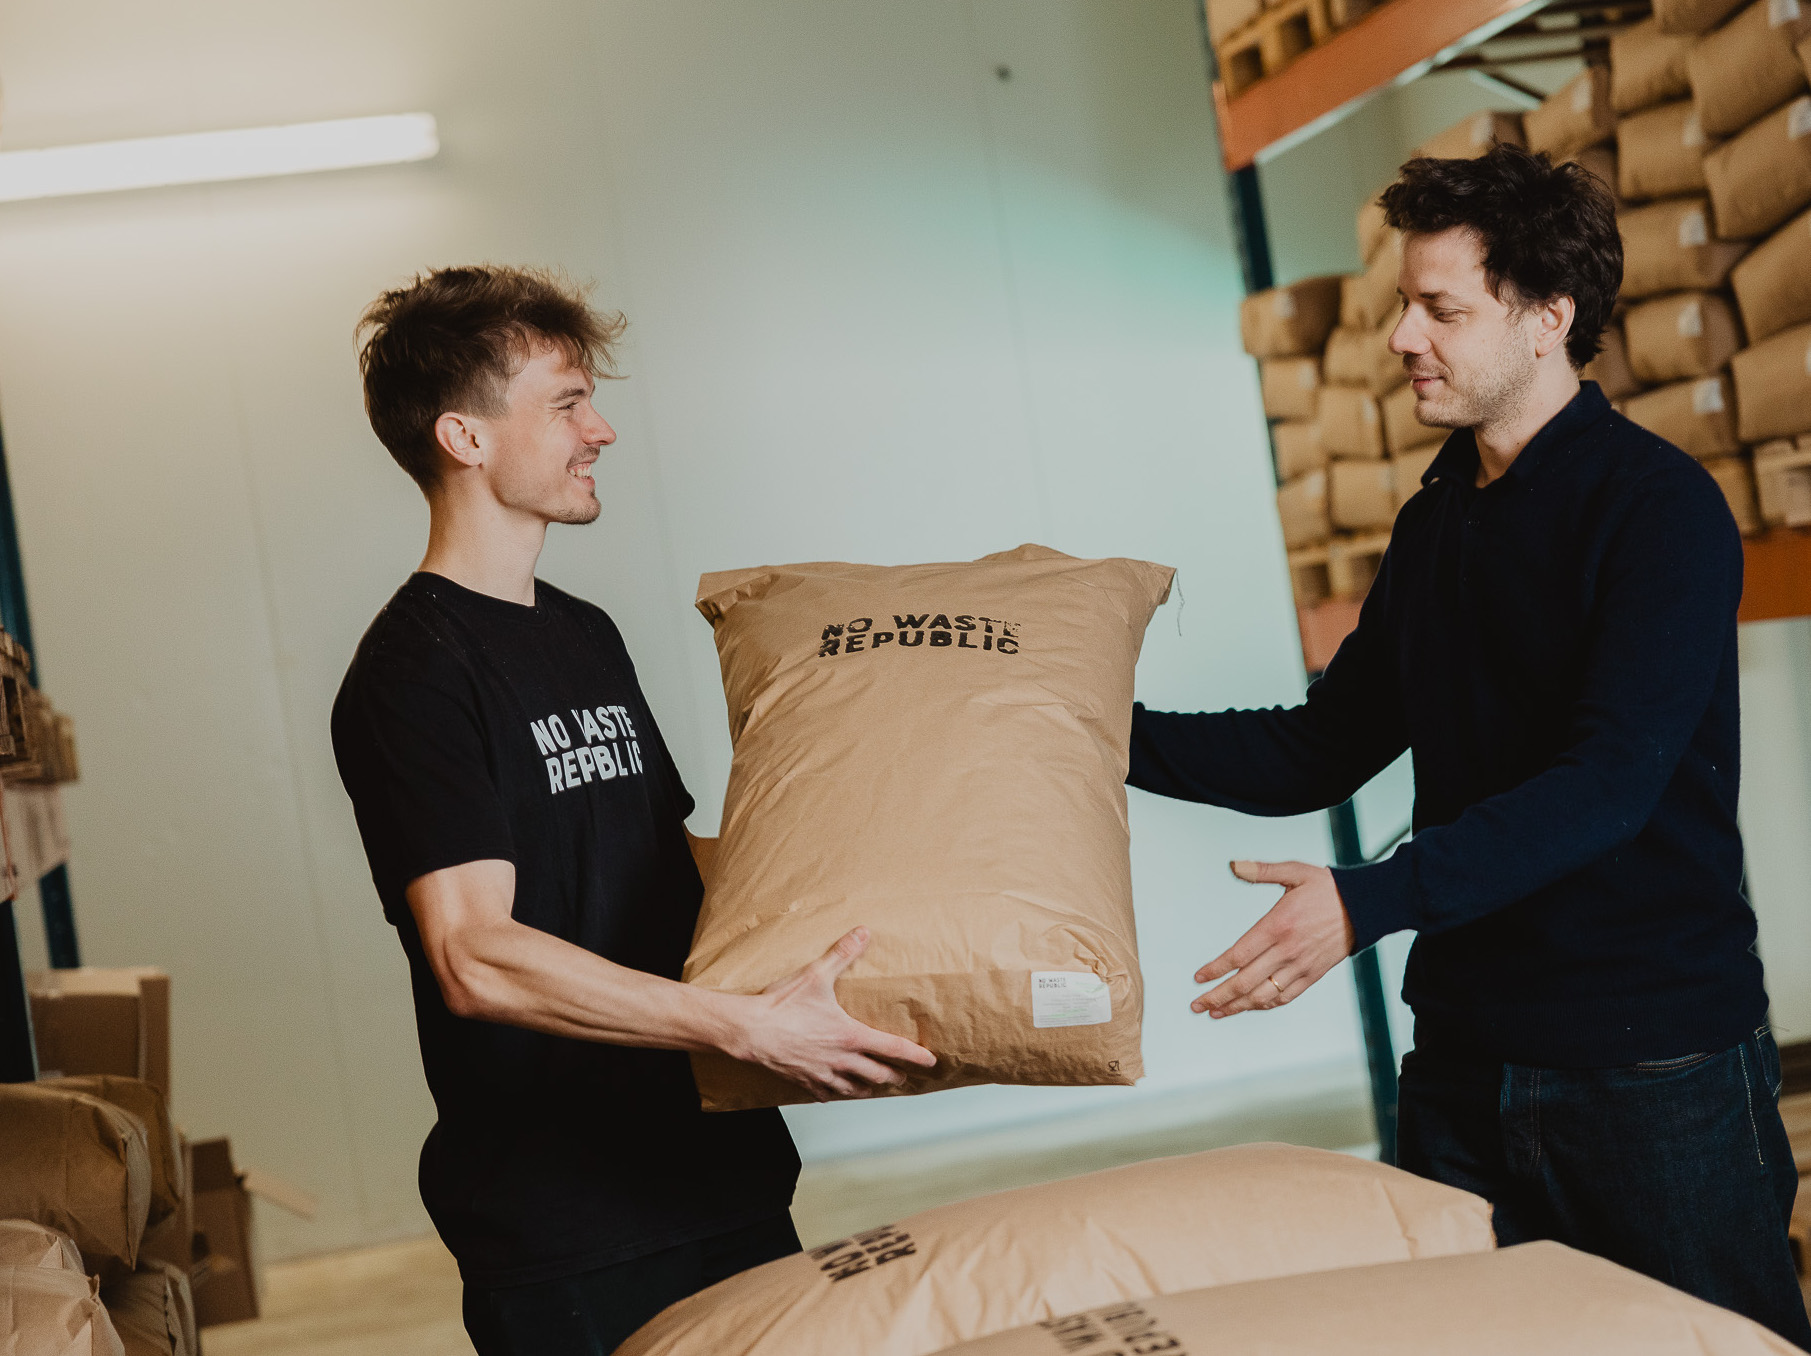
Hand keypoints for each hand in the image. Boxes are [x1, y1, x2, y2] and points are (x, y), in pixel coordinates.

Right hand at [731, 927, 936, 1100]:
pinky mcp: (804, 1081)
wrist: (750, 1032)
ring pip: (853, 1089)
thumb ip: (842, 954)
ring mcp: (822, 1073)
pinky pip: (825, 1094)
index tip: (929, 1061)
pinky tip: (834, 1091)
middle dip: (892, 1076)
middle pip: (877, 1075)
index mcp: (850, 1036)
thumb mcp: (816, 975)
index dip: (915, 1056)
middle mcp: (841, 1059)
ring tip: (872, 1087)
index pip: (893, 1049)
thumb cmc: (782, 1006)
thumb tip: (862, 933)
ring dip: (866, 1088)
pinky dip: (834, 1093)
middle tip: (902, 1077)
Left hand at [1191, 861, 1355, 1018]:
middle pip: (1245, 982)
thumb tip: (1233, 864)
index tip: (1198, 978)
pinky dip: (1265, 1005)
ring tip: (1215, 1012)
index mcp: (1278, 925)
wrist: (1366, 906)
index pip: (1238, 955)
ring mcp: (1301, 966)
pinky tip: (1249, 1007)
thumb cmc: (1327, 887)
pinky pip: (1286, 996)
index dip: (1216, 969)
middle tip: (1196, 1005)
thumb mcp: (1294, 871)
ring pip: (1264, 995)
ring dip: (1237, 1006)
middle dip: (1218, 996)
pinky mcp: (1313, 975)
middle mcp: (1288, 950)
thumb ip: (1261, 871)